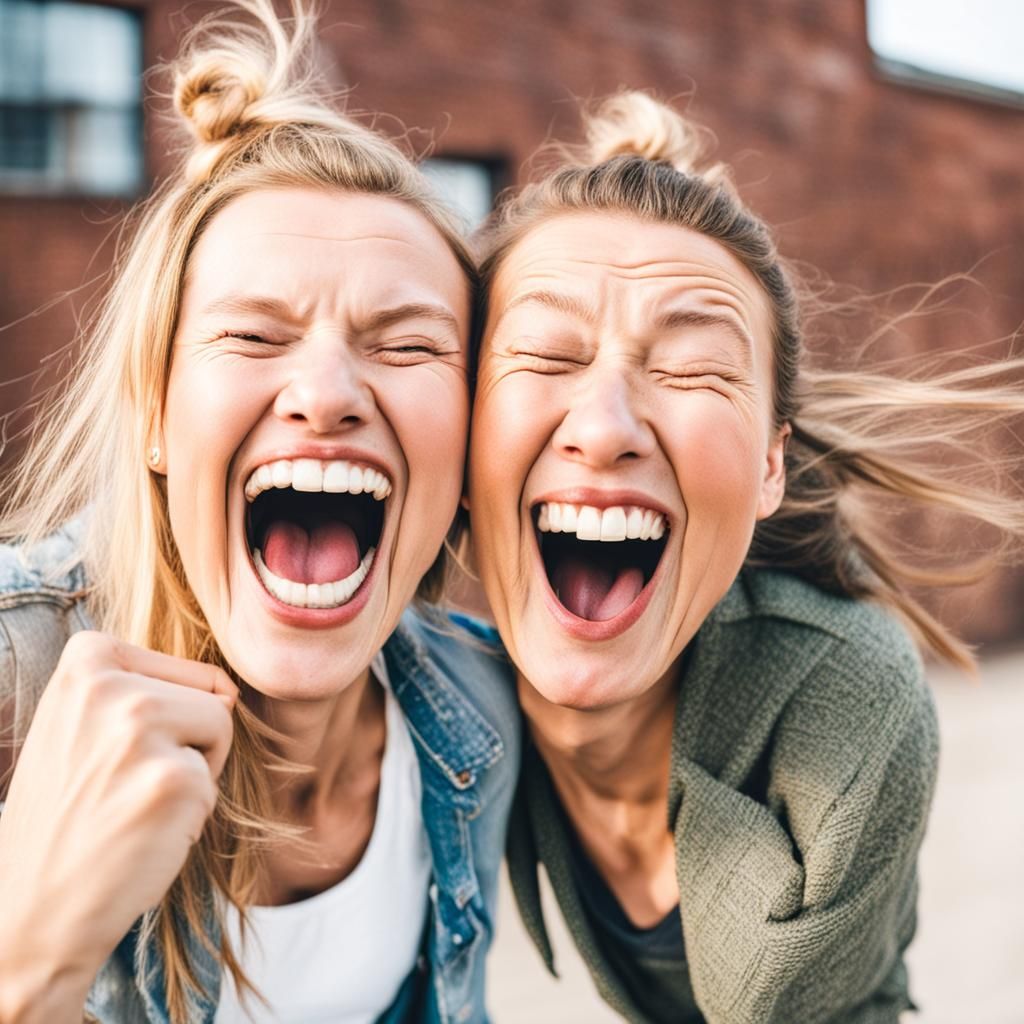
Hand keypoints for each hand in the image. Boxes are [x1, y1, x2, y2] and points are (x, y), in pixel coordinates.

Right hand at [0, 631, 235, 1020]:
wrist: (31, 910)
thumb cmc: (70, 813)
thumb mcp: (84, 724)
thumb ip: (146, 689)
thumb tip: (230, 689)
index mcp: (84, 660)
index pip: (186, 669)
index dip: (170, 717)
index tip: (115, 752)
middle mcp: (107, 687)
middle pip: (210, 695)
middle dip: (188, 743)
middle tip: (125, 786)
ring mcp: (138, 731)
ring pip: (220, 727)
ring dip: (195, 772)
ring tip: (136, 804)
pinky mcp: (173, 780)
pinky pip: (213, 783)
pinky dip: (191, 815)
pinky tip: (141, 835)